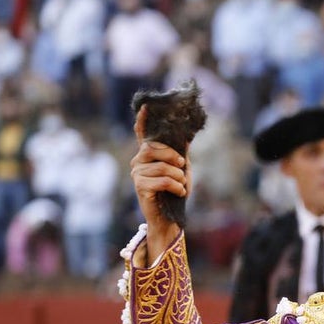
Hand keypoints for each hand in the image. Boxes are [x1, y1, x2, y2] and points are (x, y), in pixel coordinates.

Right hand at [130, 105, 189, 255]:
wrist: (170, 217)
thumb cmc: (175, 192)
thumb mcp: (182, 169)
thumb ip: (181, 153)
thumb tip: (186, 135)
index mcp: (148, 154)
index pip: (142, 134)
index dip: (144, 120)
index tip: (147, 106)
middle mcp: (138, 161)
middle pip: (154, 147)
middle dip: (173, 157)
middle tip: (182, 166)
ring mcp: (137, 173)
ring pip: (162, 166)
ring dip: (178, 177)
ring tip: (180, 185)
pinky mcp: (140, 187)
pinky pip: (162, 180)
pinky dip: (175, 186)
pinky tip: (178, 192)